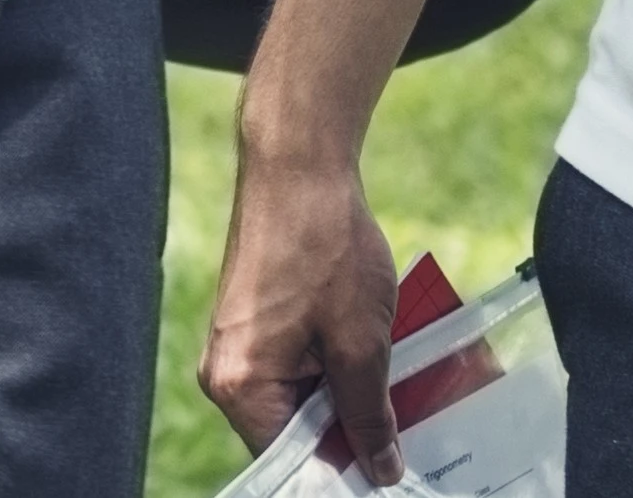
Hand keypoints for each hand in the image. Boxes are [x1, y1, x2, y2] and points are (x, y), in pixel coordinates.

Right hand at [197, 130, 402, 484]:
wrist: (298, 165)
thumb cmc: (322, 245)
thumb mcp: (362, 344)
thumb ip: (369, 417)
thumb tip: (380, 472)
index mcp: (241, 386)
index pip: (293, 463)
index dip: (346, 474)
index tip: (391, 475)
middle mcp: (226, 373)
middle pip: (295, 436)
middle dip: (351, 437)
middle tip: (407, 437)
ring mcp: (237, 347)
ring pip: (301, 403)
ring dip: (348, 401)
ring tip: (398, 392)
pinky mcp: (254, 325)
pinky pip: (297, 371)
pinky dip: (336, 372)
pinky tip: (376, 357)